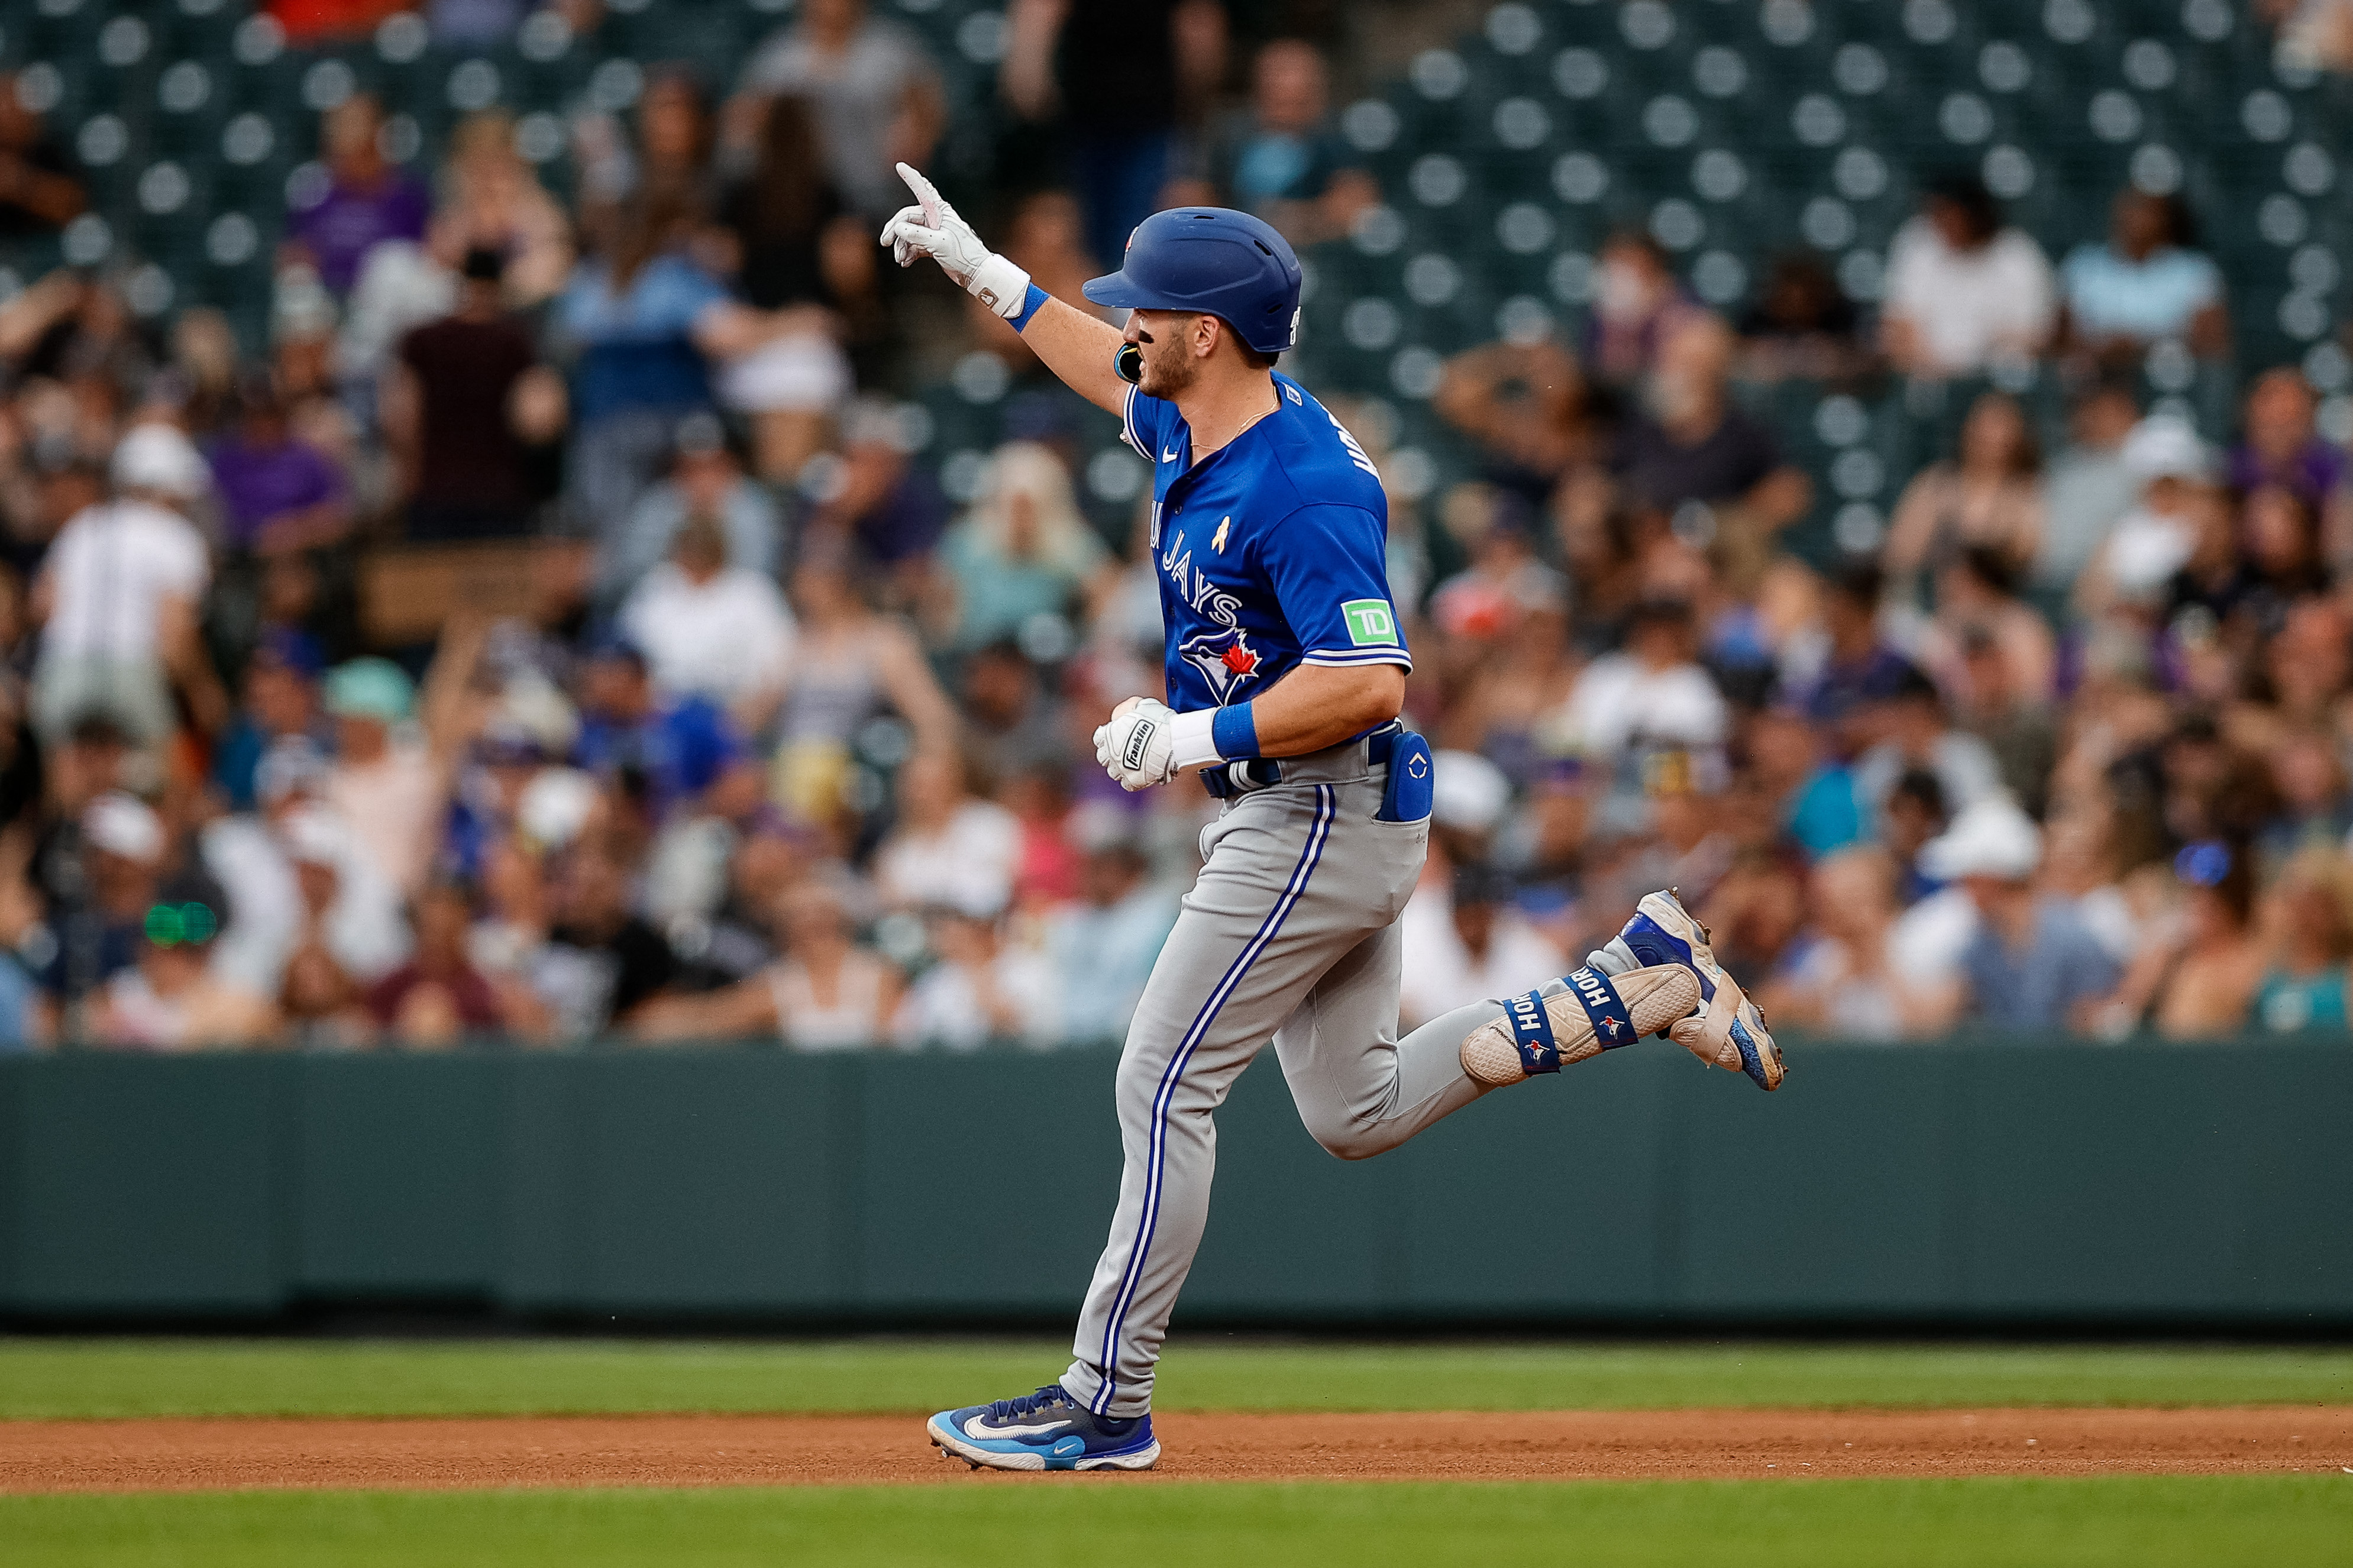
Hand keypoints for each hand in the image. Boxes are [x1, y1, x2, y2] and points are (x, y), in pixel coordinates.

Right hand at [877, 163, 1031, 317]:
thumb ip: (917, 235)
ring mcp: (933, 232)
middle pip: (908, 218)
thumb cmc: (964, 254)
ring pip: (909, 234)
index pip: (923, 189)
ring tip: (900, 259)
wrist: (976, 273)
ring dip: (902, 246)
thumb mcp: (938, 243)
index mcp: (939, 211)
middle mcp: (935, 219)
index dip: (911, 178)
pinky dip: (908, 253)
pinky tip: (905, 262)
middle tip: (885, 242)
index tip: (900, 165)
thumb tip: (899, 229)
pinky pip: (915, 245)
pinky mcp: (933, 245)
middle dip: (895, 230)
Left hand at [1094, 697, 1177, 791]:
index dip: (1107, 737)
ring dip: (1121, 769)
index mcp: (1109, 734)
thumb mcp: (1145, 706)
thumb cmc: (1161, 721)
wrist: (1173, 740)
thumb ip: (1134, 709)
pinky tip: (1141, 775)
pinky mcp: (1133, 781)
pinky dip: (1133, 781)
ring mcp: (1121, 768)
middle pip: (1103, 758)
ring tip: (1134, 765)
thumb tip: (1133, 709)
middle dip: (1111, 755)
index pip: (1099, 738)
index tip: (1114, 736)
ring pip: (1114, 773)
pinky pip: (1127, 785)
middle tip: (1122, 752)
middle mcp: (1111, 753)